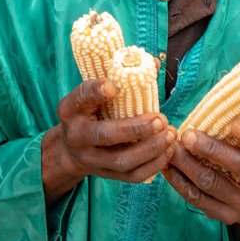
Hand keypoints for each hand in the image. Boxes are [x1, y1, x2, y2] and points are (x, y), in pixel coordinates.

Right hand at [42, 79, 175, 204]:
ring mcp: (91, 160)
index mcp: (70, 110)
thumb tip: (154, 63)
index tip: (114, 85)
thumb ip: (119, 78)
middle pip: (105, 135)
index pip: (81, 97)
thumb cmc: (90, 111)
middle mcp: (77, 136)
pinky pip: (131, 176)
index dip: (96, 91)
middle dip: (135, 129)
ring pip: (121, 160)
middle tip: (160, 119)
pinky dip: (152, 166)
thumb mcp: (94, 93)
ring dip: (149, 149)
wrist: (73, 148)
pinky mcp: (107, 175)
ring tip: (169, 134)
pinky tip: (167, 151)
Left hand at [162, 120, 239, 226]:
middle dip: (210, 149)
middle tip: (187, 134)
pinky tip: (169, 168)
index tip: (235, 124)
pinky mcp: (226, 215)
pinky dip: (181, 183)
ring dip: (188, 164)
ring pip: (213, 183)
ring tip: (172, 148)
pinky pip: (199, 200)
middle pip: (238, 166)